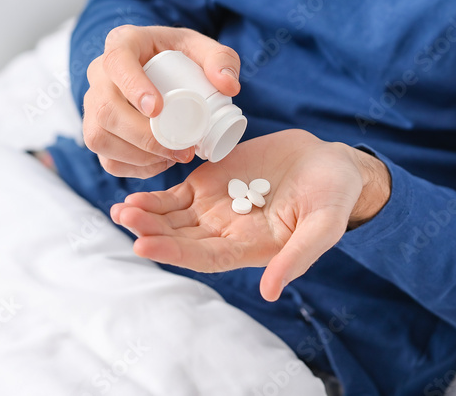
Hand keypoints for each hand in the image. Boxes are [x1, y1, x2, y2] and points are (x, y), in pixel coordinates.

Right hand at [83, 25, 240, 177]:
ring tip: (172, 157)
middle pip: (105, 109)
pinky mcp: (94, 130)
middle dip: (143, 136)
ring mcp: (92, 104)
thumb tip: (228, 87)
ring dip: (137, 156)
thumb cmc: (179, 55)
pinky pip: (104, 157)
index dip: (133, 87)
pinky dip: (132, 168)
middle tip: (182, 148)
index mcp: (122, 43)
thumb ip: (222, 59)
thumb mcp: (203, 47)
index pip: (117, 61)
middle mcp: (99, 73)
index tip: (158, 108)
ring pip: (98, 137)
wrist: (161, 68)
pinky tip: (158, 164)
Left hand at [110, 129, 391, 300]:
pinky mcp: (209, 184)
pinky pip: (175, 195)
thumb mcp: (323, 226)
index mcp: (249, 248)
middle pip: (180, 237)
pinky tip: (134, 196)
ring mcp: (214, 208)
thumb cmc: (333, 198)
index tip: (144, 244)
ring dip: (146, 215)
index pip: (204, 257)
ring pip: (171, 218)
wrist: (330, 163)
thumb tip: (271, 292)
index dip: (174, 252)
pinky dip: (155, 197)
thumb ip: (297, 256)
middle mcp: (225, 233)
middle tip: (126, 218)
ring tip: (122, 209)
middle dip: (151, 230)